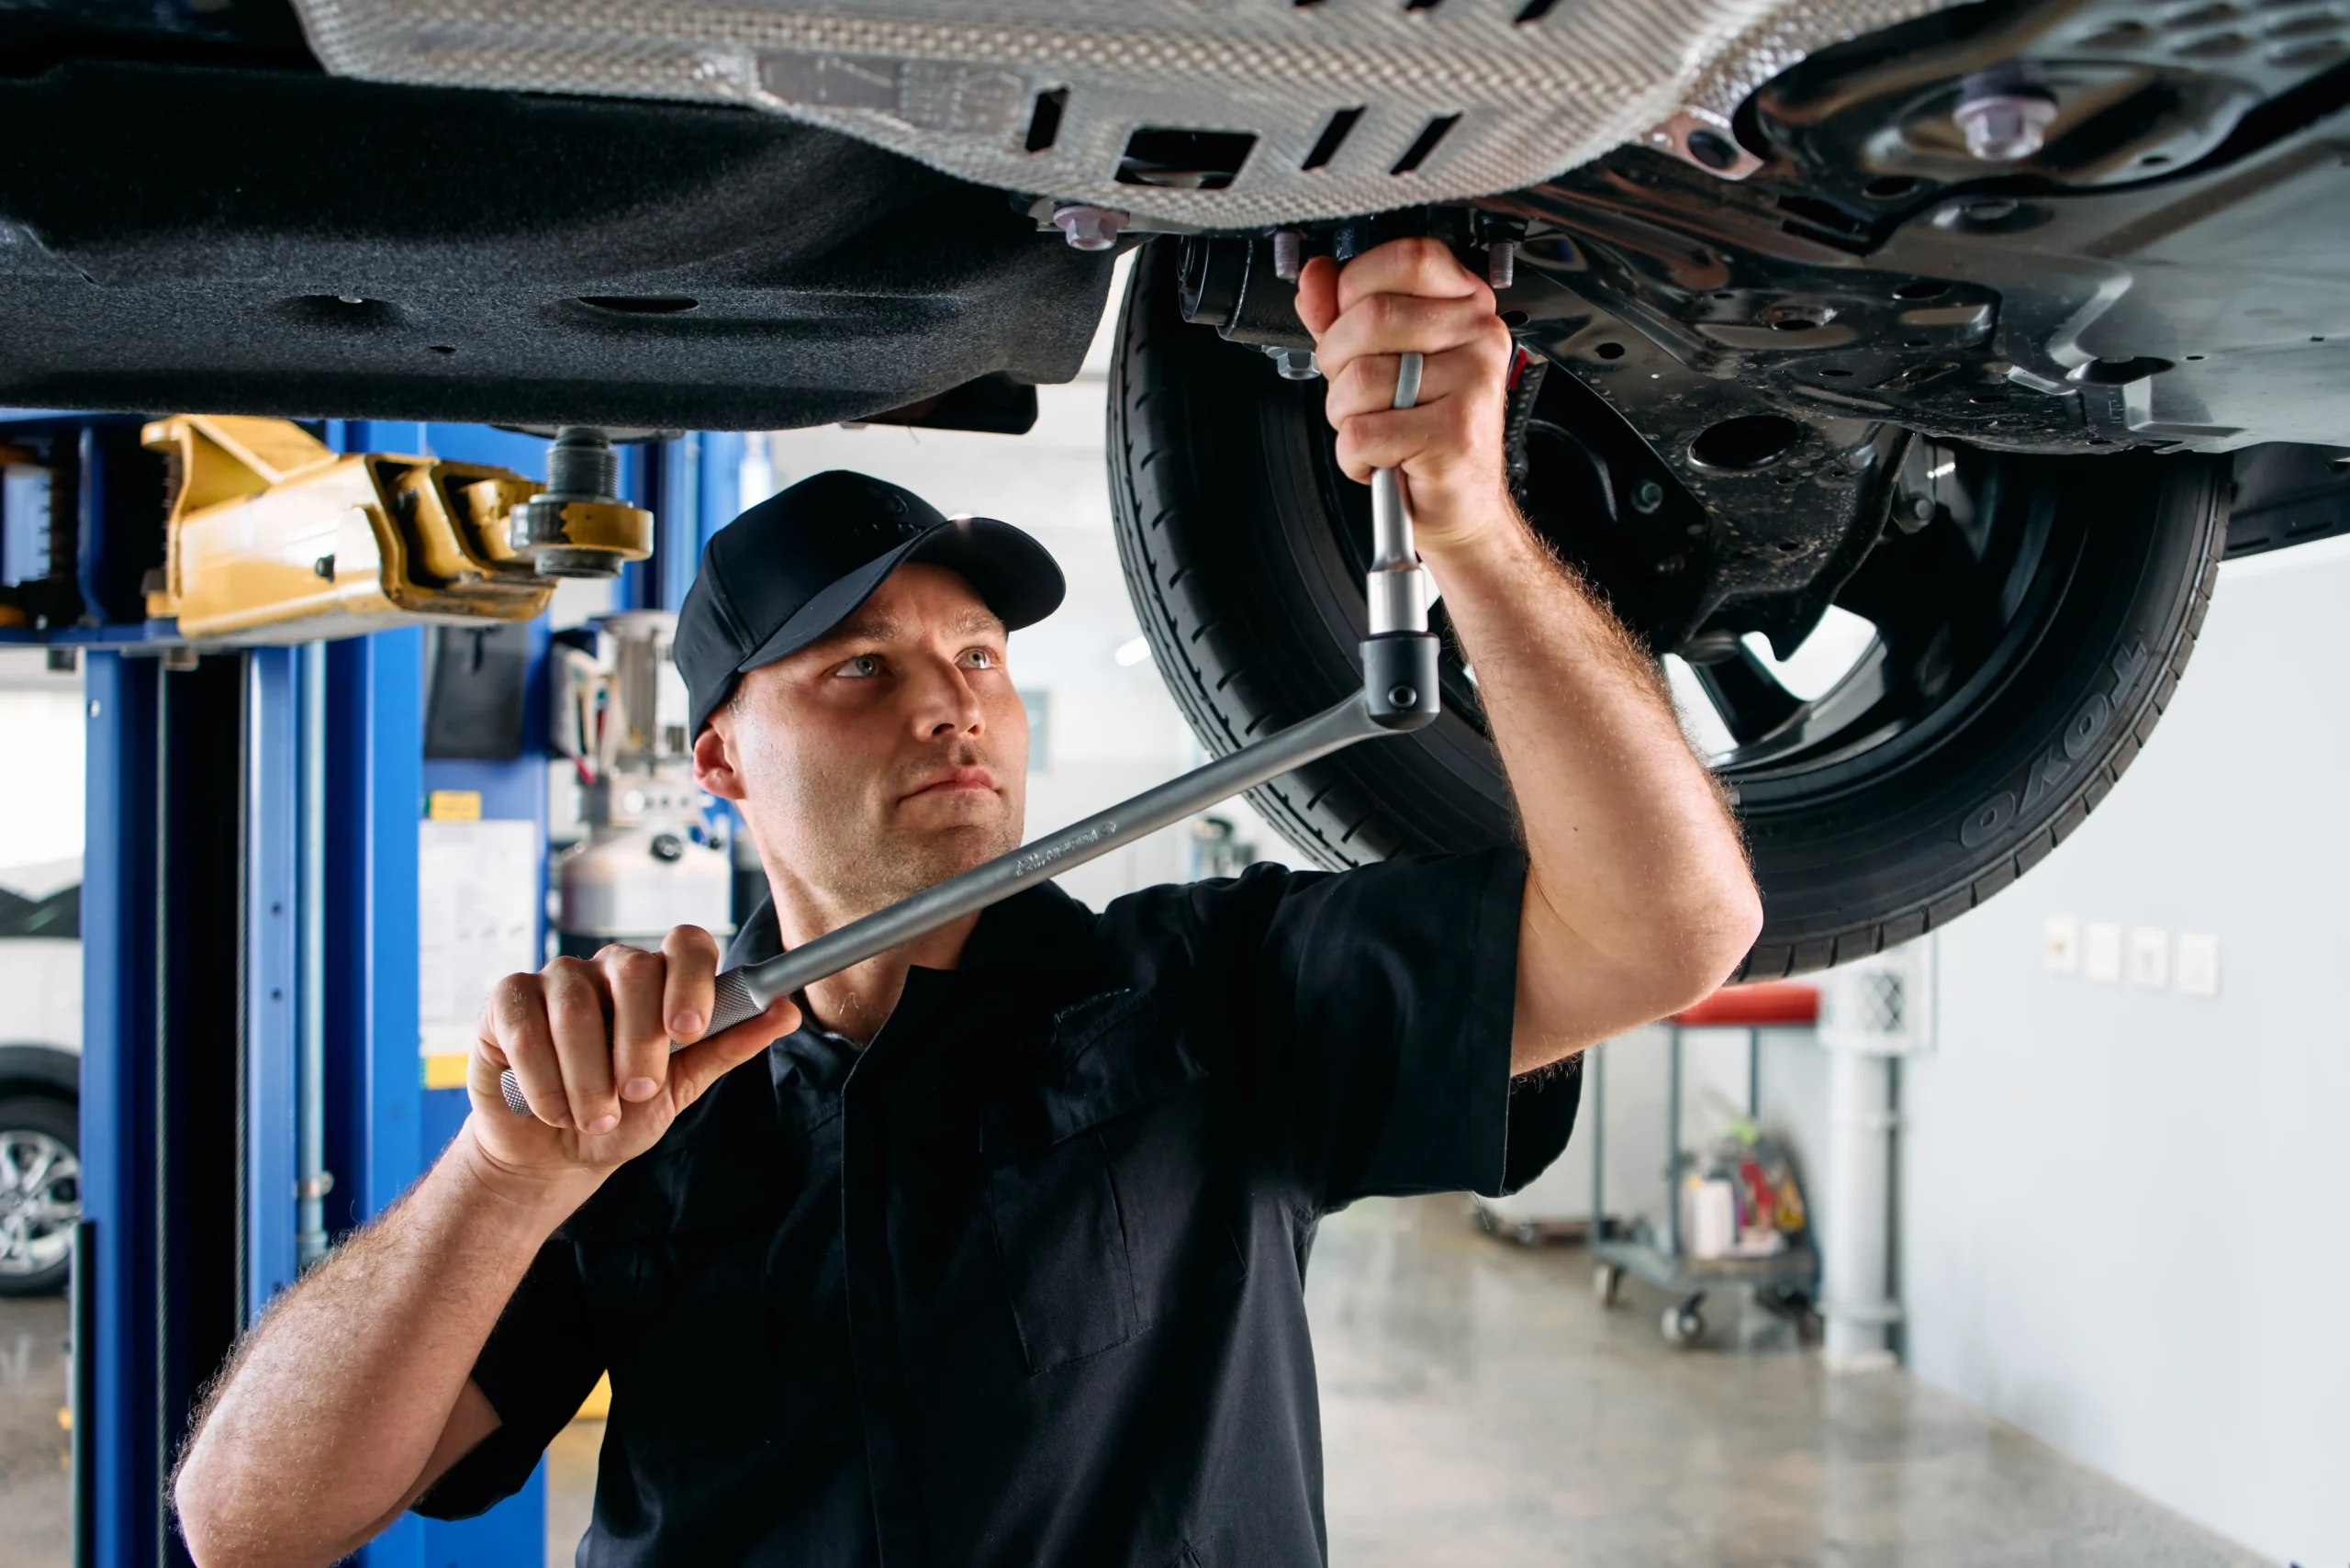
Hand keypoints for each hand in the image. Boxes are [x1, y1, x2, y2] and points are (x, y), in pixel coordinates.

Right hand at [465, 926, 799, 1195]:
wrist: (553, 1153)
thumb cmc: (621, 1114)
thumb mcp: (681, 1088)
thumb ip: (727, 1046)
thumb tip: (787, 1012)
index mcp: (660, 980)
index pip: (687, 944)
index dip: (691, 979)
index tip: (688, 1030)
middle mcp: (611, 967)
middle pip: (633, 971)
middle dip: (638, 1043)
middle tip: (637, 1094)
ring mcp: (557, 978)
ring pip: (576, 1007)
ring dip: (589, 1077)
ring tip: (594, 1116)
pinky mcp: (507, 1000)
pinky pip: (527, 1028)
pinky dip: (543, 1080)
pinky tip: (552, 1110)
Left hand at [1294, 237, 1515, 552]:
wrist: (1460, 504)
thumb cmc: (1424, 431)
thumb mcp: (1382, 359)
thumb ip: (1344, 313)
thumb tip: (1314, 277)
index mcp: (1466, 305)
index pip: (1409, 258)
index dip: (1357, 285)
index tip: (1346, 318)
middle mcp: (1479, 336)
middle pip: (1373, 315)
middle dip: (1337, 360)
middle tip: (1355, 391)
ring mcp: (1473, 383)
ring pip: (1361, 377)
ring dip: (1345, 414)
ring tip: (1376, 427)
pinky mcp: (1456, 434)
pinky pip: (1365, 432)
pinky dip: (1355, 455)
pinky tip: (1382, 457)